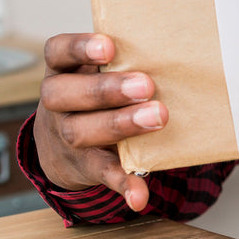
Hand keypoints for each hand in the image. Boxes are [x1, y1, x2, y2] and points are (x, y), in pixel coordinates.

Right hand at [34, 33, 167, 211]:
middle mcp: (58, 102)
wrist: (64, 143)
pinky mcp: (84, 166)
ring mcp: (66, 136)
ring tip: (157, 118)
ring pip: (80, 131)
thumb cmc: (98, 91)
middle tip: (146, 86)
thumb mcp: (99, 70)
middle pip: (66, 94)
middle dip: (107, 90)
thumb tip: (180, 44)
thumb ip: (128, 56)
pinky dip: (122, 183)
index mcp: (64, 70)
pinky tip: (139, 193)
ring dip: (120, 125)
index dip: (79, 48)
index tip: (109, 47)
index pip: (58, 52)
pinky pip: (101, 174)